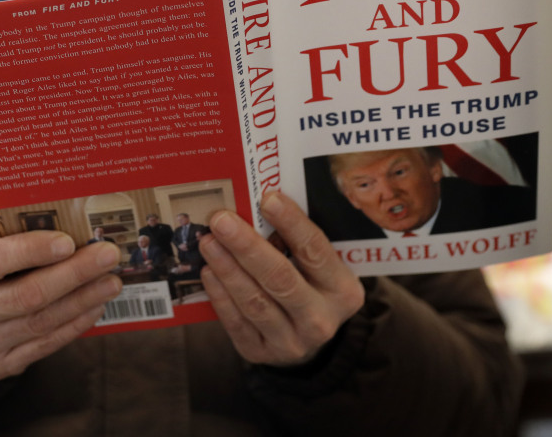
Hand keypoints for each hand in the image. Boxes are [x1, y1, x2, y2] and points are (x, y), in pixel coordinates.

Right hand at [0, 232, 121, 379]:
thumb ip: (11, 233)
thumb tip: (70, 221)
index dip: (31, 251)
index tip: (68, 241)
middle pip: (24, 296)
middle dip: (73, 274)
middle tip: (107, 256)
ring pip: (40, 322)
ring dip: (82, 300)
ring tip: (110, 280)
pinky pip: (45, 345)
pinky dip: (75, 324)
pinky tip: (95, 306)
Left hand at [198, 191, 363, 367]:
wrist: (304, 337)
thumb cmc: (309, 286)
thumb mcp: (319, 268)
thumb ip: (297, 242)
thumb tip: (258, 202)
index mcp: (343, 291)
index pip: (316, 251)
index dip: (292, 224)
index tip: (268, 198)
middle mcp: (321, 319)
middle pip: (281, 279)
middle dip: (248, 247)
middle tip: (222, 220)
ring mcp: (291, 342)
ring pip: (255, 302)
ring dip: (228, 268)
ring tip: (208, 242)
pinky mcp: (261, 353)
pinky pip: (236, 322)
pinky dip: (220, 295)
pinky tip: (208, 271)